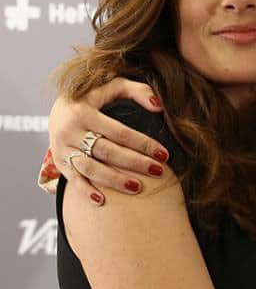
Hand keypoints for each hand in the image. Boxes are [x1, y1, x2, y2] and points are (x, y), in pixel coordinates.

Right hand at [49, 79, 167, 203]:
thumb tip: (159, 106)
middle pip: (107, 151)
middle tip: (158, 172)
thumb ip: (136, 91)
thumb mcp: (111, 87)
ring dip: (114, 180)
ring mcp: (63, 148)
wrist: (57, 110)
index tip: (164, 154)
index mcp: (84, 111)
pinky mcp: (59, 162)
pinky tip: (102, 201)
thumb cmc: (93, 99)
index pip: (120, 132)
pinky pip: (72, 179)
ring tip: (138, 187)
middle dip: (135, 163)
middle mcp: (71, 130)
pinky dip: (85, 191)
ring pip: (90, 168)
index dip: (143, 143)